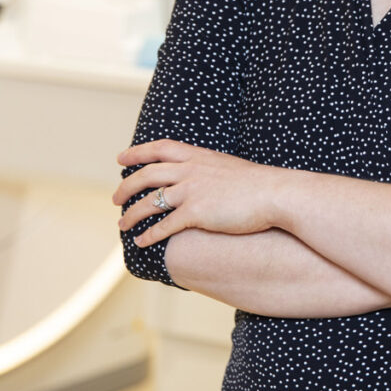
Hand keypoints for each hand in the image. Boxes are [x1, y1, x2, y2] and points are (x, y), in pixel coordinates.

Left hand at [113, 139, 283, 247]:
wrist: (275, 194)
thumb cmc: (257, 184)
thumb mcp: (227, 166)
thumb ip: (208, 168)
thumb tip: (198, 176)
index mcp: (198, 155)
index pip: (159, 148)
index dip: (137, 152)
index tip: (121, 158)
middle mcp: (190, 170)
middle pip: (146, 175)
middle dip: (126, 187)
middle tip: (115, 198)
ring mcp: (192, 191)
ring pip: (150, 201)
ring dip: (132, 214)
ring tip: (122, 224)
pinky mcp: (197, 213)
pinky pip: (165, 226)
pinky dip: (149, 234)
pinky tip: (140, 242)